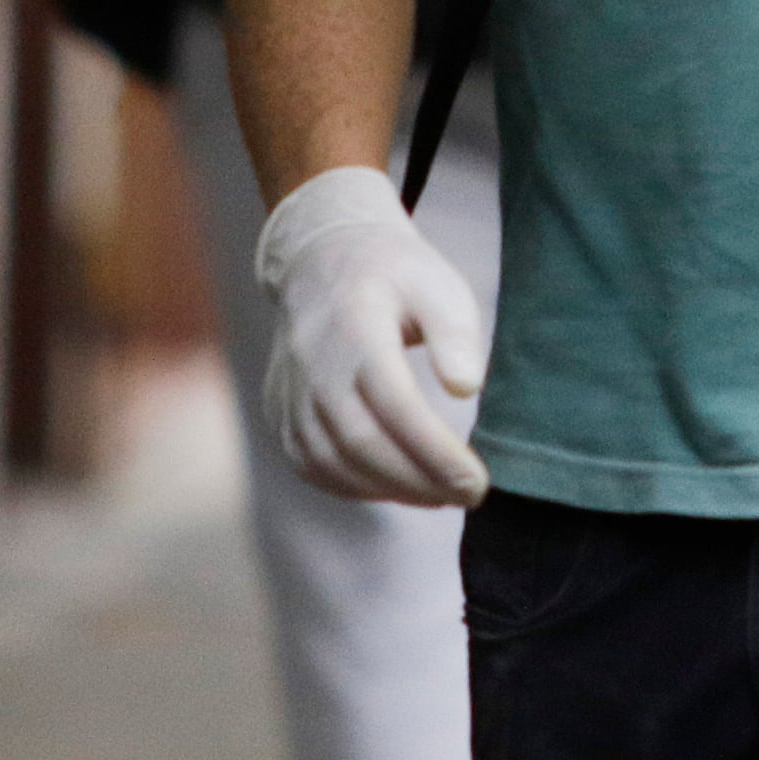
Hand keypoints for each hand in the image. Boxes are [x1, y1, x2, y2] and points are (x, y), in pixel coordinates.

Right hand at [254, 166, 489, 506]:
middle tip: (469, 495)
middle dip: (419, 481)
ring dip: (392, 491)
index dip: (434, 451)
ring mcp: (290, 395)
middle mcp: (314, 366)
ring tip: (442, 496)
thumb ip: (454, 332)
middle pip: (362, 442)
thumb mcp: (436, 283)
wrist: (322, 263)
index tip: (477, 480)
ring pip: (334, 463)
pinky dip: (357, 488)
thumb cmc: (394, 277)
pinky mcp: (281, 417)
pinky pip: (313, 467)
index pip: (394, 403)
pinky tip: (398, 488)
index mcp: (356, 327)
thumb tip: (466, 387)